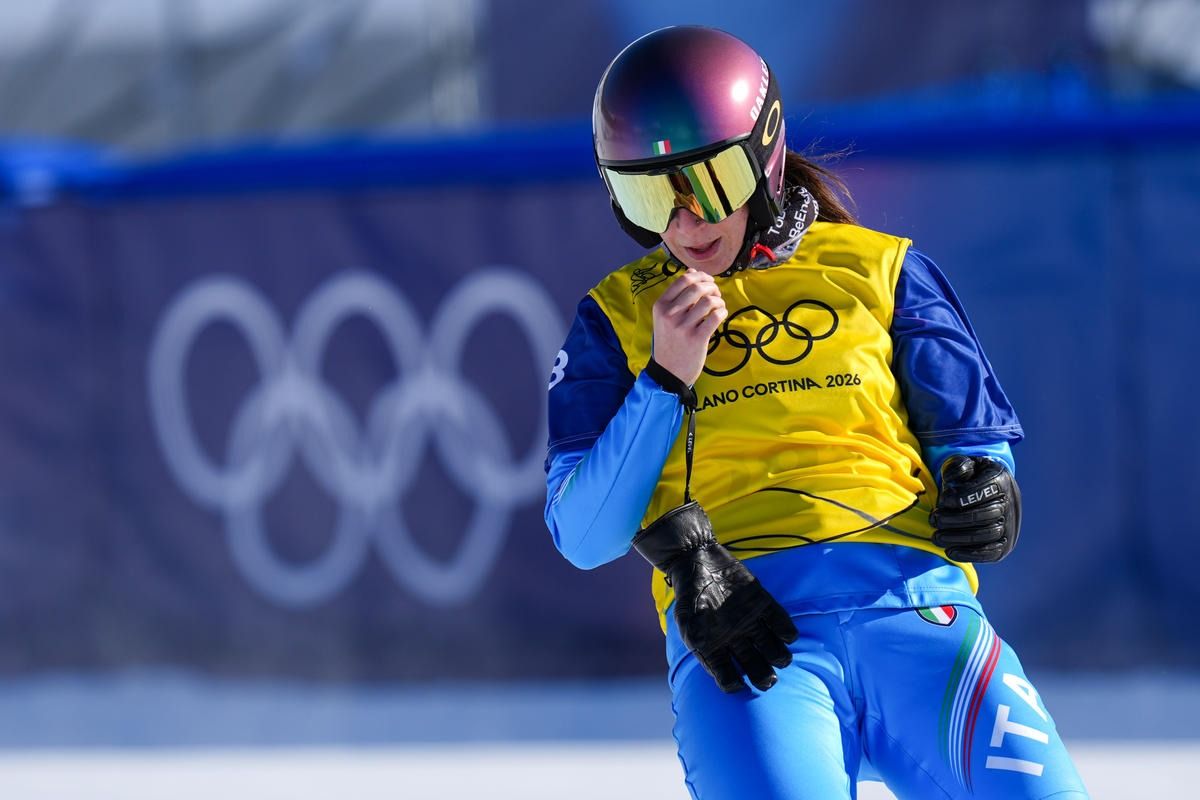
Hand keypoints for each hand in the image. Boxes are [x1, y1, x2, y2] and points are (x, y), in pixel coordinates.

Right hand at [633, 502, 797, 692]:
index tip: (739, 685)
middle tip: (769, 681)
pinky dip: (787, 630)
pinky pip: (779, 621)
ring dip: (779, 656)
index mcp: (716, 647)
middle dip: (763, 677)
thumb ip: (699, 644)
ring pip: (771, 647)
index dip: (734, 684)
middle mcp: (736, 638)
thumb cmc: (689, 594)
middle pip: (754, 665)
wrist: (697, 561)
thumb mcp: (686, 622)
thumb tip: (713, 665)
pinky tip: (787, 636)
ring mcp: (751, 621)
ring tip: (781, 659)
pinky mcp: (763, 604)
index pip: (727, 676)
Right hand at [651, 269, 725, 385]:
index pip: (683, 280)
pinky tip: (721, 315)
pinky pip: (716, 316)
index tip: (708, 282)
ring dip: (719, 300)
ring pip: (709, 301)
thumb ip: (677, 296)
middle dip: (712, 287)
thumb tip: (692, 272)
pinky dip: (722, 312)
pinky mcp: (697, 338)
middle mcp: (670, 315)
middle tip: (716, 294)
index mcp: (660, 306)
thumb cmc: (669, 342)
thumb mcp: (665, 318)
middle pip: (697, 288)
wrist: (668, 372)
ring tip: (718, 306)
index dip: (701, 277)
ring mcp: (683, 327)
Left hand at [931, 455, 1021, 561]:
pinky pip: (992, 552)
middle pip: (985, 515)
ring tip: (936, 537)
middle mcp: (1010, 503)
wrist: (989, 493)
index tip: (941, 501)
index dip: (960, 498)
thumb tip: (953, 477)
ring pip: (988, 534)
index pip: (983, 491)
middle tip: (933, 520)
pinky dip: (971, 554)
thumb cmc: (971, 477)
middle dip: (954, 520)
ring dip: (959, 538)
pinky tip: (950, 552)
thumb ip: (958, 466)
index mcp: (1000, 480)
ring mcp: (1011, 525)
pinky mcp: (1006, 544)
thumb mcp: (965, 464)